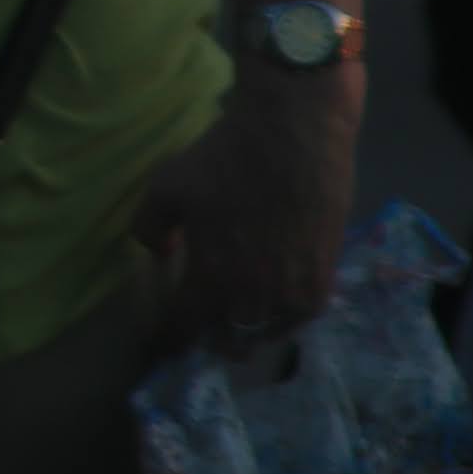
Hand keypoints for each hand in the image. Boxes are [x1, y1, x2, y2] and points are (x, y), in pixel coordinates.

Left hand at [140, 71, 359, 353]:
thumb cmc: (226, 157)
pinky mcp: (323, 278)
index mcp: (209, 280)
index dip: (171, 335)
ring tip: (242, 316)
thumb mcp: (165, 186)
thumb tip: (162, 254)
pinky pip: (299, 317)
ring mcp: (292, 292)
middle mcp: (252, 298)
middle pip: (227, 341)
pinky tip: (275, 303)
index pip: (184, 329)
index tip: (167, 336)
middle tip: (206, 325)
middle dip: (211, 338)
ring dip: (250, 330)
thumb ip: (149, 229)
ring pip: (265, 334)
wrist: (296, 132)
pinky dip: (283, 316)